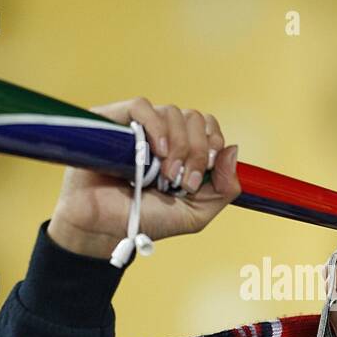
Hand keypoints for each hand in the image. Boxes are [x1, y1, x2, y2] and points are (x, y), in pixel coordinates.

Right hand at [47, 97, 240, 257]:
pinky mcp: (112, 122)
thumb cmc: (145, 222)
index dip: (213, 142)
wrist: (104, 230)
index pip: (207, 126)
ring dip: (179, 145)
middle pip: (194, 117)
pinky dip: (156, 126)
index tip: (205, 171)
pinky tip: (157, 152)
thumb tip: (233, 149)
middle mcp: (162, 135)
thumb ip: (224, 189)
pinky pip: (141, 106)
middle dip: (198, 150)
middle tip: (185, 180)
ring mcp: (137, 127)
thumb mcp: (195, 214)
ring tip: (165, 174)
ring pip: (172, 112)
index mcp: (182, 151)